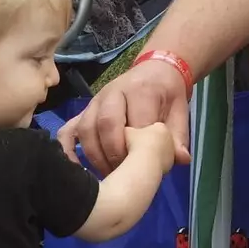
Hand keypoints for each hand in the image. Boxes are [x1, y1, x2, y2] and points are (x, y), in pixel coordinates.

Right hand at [58, 61, 190, 173]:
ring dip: (95, 157)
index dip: (140, 150)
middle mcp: (113, 92)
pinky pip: (68, 130)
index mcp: (141, 90)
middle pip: (106, 124)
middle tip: (125, 175)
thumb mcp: (180, 111)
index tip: (147, 170)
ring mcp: (94, 102)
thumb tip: (181, 159)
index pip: (137, 123)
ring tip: (110, 177)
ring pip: (86, 129)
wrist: (155, 70)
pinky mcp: (84, 111)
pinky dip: (68, 150)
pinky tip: (77, 170)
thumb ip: (178, 135)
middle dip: (115, 155)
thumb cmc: (167, 95)